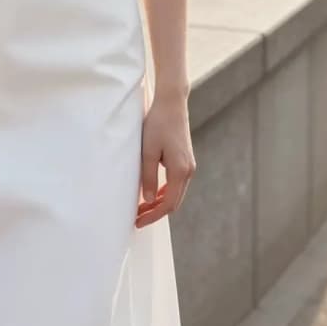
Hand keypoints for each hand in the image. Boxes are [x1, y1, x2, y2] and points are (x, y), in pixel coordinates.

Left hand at [135, 92, 195, 228]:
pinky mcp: (185, 160)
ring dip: (159, 203)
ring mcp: (189, 166)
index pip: (168, 203)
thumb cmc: (157, 124)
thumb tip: (147, 200)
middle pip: (173, 202)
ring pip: (175, 193)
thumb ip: (148, 176)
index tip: (138, 221)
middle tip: (137, 219)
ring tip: (141, 209)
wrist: (172, 104)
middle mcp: (188, 171)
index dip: (153, 215)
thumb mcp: (148, 151)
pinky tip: (151, 194)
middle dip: (155, 212)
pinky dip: (164, 192)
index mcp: (180, 170)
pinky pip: (175, 184)